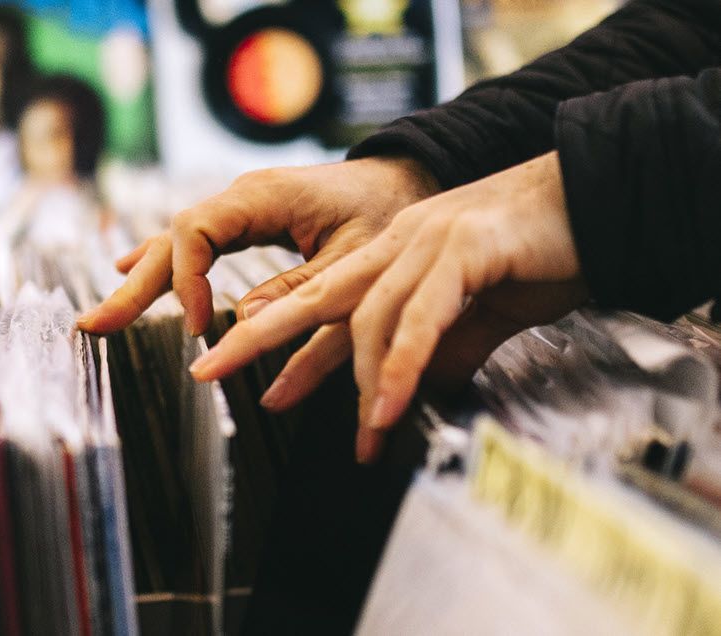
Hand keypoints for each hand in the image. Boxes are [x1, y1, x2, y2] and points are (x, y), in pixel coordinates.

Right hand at [77, 157, 438, 334]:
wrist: (400, 180)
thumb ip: (300, 291)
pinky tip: (132, 271)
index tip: (202, 327)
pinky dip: (164, 262)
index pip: (195, 231)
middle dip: (134, 284)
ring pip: (175, 241)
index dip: (187, 280)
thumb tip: (240, 326)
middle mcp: (242, 197)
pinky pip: (194, 241)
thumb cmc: (384, 214)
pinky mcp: (246, 220)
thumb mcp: (353, 260)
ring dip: (139, 279)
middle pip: (171, 237)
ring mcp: (240, 207)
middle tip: (94, 325)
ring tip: (103, 316)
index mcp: (263, 197)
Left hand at [187, 152, 587, 461]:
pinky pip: (419, 317)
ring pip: (365, 313)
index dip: (281, 339)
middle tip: (208, 372)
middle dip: (257, 338)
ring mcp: (426, 241)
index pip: (323, 301)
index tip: (250, 379)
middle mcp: (398, 244)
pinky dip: (399, 365)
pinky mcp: (463, 248)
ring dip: (350, 379)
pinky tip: (383, 406)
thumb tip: (417, 384)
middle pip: (314, 295)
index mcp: (393, 253)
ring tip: (341, 431)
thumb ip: (443, 344)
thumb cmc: (538, 253)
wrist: (596, 202)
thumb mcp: (478, 312)